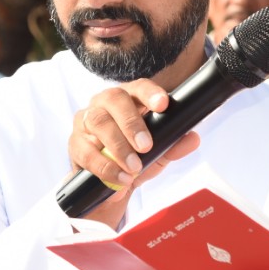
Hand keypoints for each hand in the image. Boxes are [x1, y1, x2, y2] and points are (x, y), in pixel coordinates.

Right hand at [66, 81, 199, 228]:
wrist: (106, 182)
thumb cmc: (132, 156)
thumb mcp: (156, 153)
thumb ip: (173, 145)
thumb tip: (193, 138)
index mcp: (128, 99)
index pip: (138, 87)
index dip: (150, 93)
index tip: (163, 104)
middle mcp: (104, 104)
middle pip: (114, 99)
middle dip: (132, 122)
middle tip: (146, 146)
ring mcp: (86, 121)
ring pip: (98, 122)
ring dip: (118, 146)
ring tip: (134, 167)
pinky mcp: (75, 143)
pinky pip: (86, 151)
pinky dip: (105, 166)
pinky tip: (120, 178)